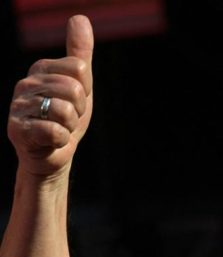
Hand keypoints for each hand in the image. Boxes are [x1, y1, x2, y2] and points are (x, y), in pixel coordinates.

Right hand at [7, 15, 92, 182]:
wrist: (53, 153)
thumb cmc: (67, 118)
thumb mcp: (80, 84)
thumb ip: (80, 53)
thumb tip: (79, 18)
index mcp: (41, 68)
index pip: (79, 69)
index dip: (85, 90)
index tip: (75, 101)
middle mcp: (26, 83)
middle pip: (73, 89)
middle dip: (78, 110)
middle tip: (67, 119)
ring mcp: (18, 106)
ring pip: (65, 110)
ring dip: (70, 126)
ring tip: (59, 128)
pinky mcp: (17, 130)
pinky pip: (55, 131)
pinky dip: (61, 140)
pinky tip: (51, 140)